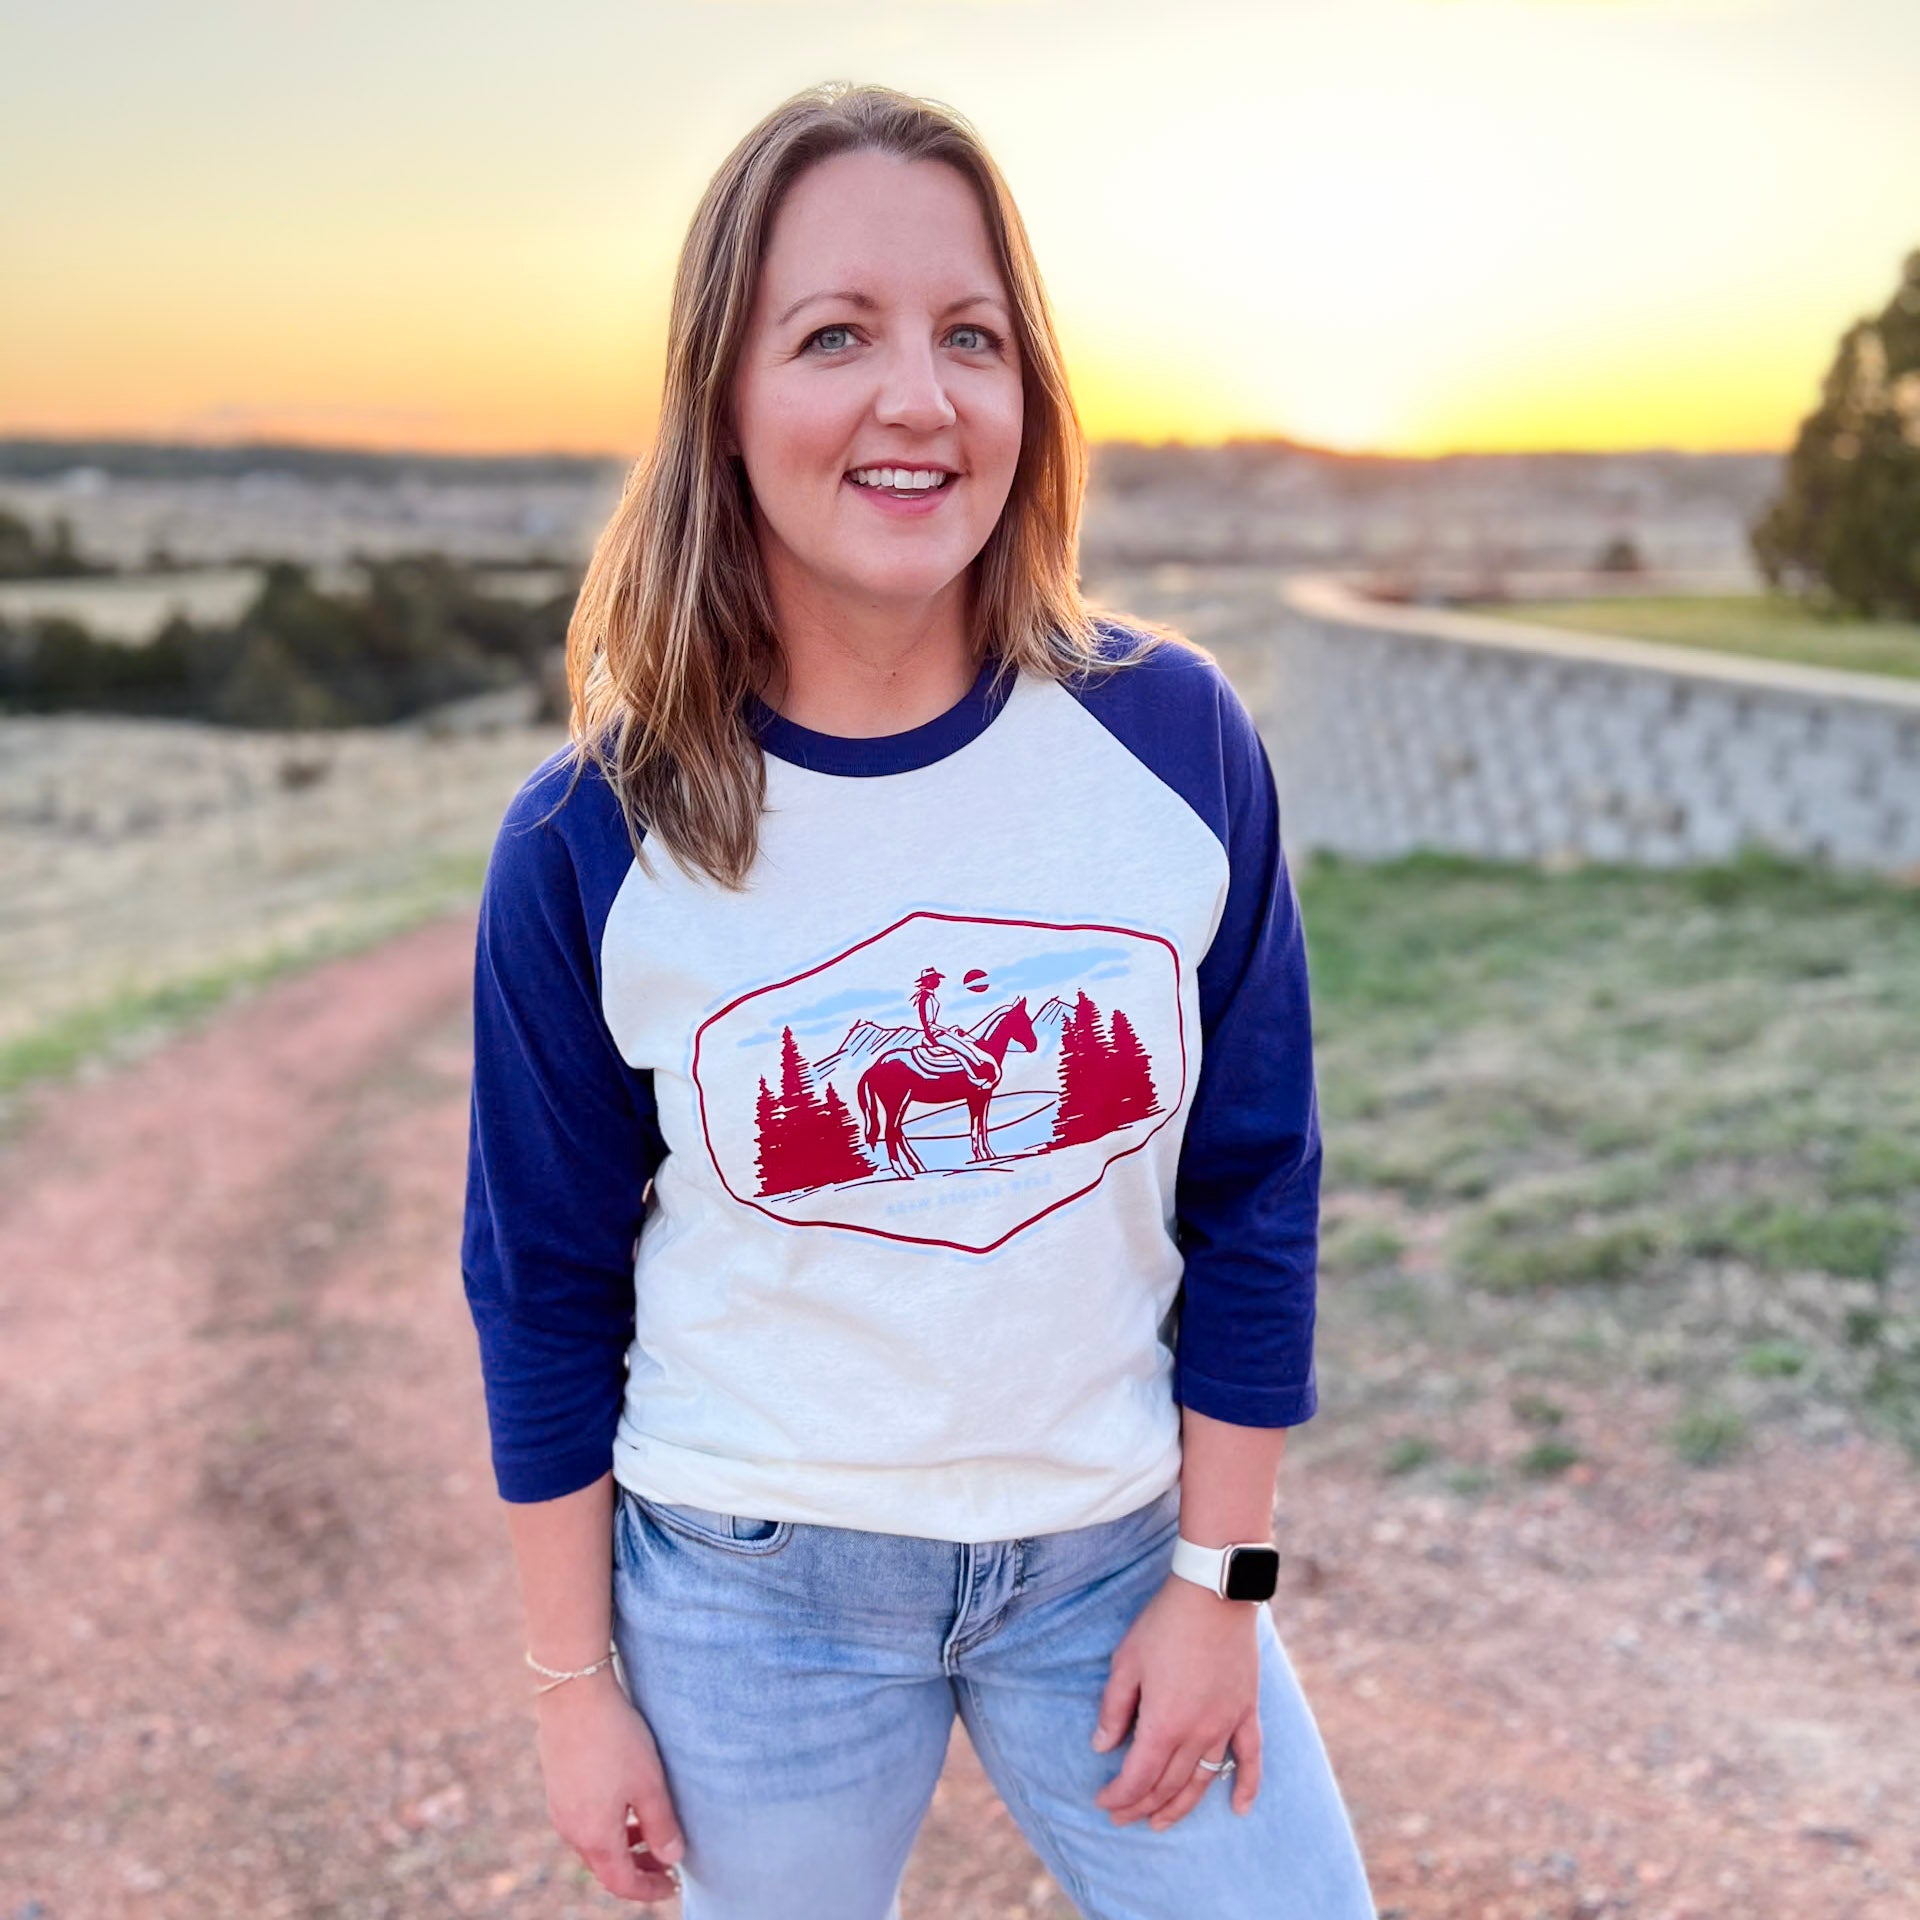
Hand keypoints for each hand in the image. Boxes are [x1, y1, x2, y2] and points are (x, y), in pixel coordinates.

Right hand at [535, 1666, 685, 1903]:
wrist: (574, 1694)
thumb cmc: (616, 1738)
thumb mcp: (649, 1783)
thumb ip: (661, 1826)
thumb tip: (672, 1857)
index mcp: (594, 1836)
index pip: (622, 1883)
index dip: (649, 1889)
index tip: (673, 1885)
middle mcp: (571, 1830)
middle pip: (605, 1868)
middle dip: (638, 1870)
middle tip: (666, 1862)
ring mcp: (560, 1808)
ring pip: (594, 1844)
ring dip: (622, 1848)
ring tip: (649, 1833)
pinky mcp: (557, 1787)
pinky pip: (583, 1823)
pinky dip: (607, 1827)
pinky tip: (625, 1804)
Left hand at [1090, 1577, 1263, 1831]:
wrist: (1214, 1593)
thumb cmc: (1164, 1623)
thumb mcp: (1126, 1661)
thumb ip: (1114, 1708)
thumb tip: (1102, 1747)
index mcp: (1164, 1723)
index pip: (1138, 1776)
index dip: (1119, 1795)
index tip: (1104, 1803)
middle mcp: (1197, 1733)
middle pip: (1168, 1784)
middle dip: (1141, 1806)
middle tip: (1123, 1818)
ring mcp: (1226, 1724)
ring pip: (1203, 1780)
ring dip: (1180, 1806)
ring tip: (1160, 1823)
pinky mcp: (1246, 1711)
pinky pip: (1250, 1758)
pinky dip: (1246, 1786)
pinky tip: (1239, 1809)